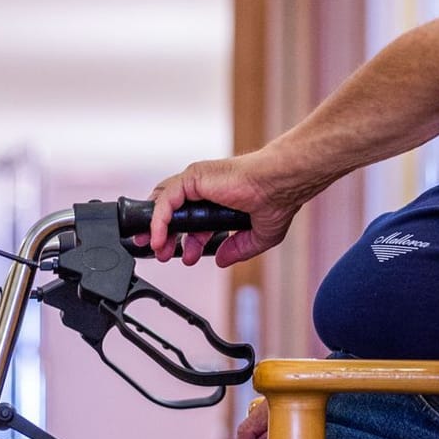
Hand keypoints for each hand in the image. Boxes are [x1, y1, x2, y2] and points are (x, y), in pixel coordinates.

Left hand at [145, 149, 313, 267]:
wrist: (281, 185)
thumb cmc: (277, 201)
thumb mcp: (258, 236)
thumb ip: (238, 249)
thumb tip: (221, 260)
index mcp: (220, 199)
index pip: (193, 219)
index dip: (186, 240)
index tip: (186, 257)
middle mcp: (206, 188)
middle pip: (174, 211)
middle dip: (165, 235)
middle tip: (162, 254)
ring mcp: (198, 181)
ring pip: (165, 204)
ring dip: (157, 228)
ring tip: (157, 249)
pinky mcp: (193, 178)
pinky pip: (166, 200)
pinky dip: (159, 220)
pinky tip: (159, 238)